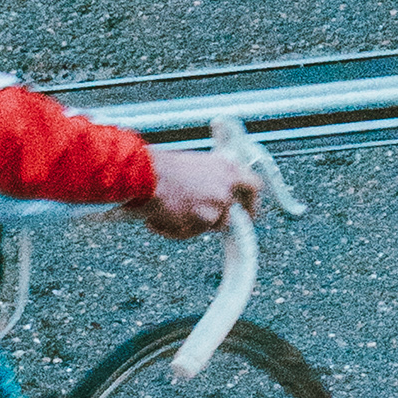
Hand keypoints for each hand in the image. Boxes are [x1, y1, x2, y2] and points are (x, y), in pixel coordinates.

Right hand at [134, 141, 254, 240]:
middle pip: (236, 213)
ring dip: (194, 223)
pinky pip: (192, 233)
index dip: (251, 201)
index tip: (247, 209)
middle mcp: (227, 186)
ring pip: (211, 225)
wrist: (143, 175)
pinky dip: (176, 230)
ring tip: (171, 210)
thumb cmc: (159, 167)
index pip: (254, 186)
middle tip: (211, 221)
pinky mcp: (205, 221)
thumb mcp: (194, 165)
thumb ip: (211, 178)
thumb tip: (216, 192)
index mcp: (226, 167)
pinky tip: (161, 217)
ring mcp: (218, 205)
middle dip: (224, 220)